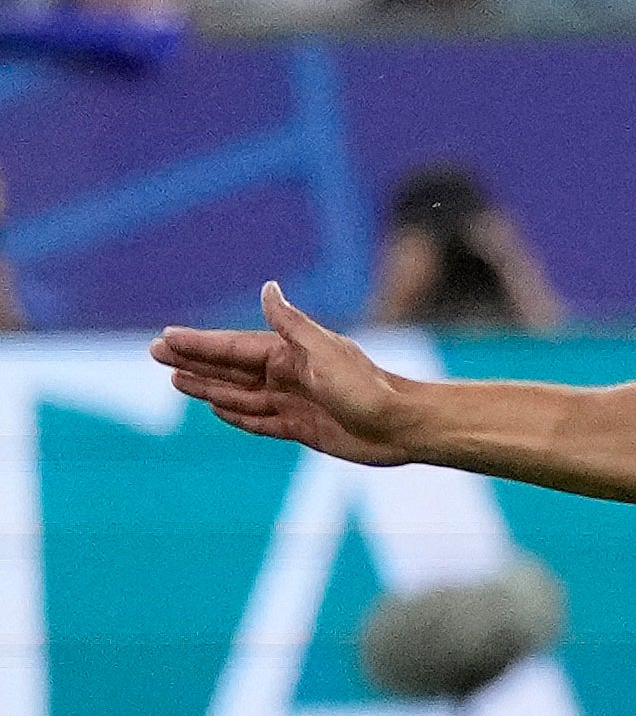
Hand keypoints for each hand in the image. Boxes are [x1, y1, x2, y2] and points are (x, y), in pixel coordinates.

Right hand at [149, 283, 420, 465]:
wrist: (402, 425)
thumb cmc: (366, 386)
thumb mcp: (324, 350)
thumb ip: (290, 324)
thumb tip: (268, 287)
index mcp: (289, 354)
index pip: (232, 347)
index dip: (198, 343)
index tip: (165, 337)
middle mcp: (288, 375)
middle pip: (229, 368)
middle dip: (192, 361)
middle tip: (154, 354)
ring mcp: (293, 402)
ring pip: (238, 394)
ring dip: (207, 387)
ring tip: (175, 380)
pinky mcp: (302, 428)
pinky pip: (260, 420)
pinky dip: (237, 415)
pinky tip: (216, 408)